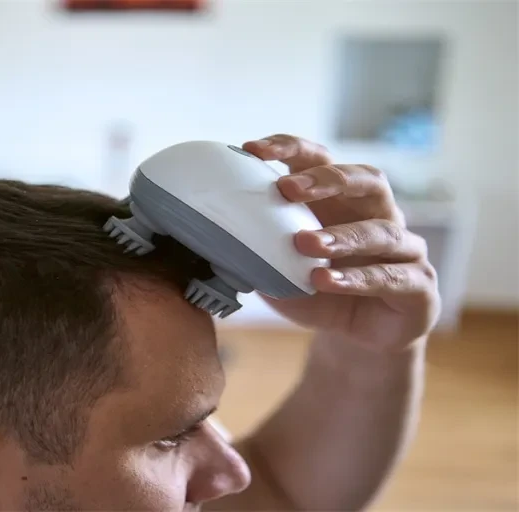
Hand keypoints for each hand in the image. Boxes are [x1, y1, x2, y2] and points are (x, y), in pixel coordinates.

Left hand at [241, 135, 440, 351]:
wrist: (363, 338)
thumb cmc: (318, 291)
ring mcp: (405, 249)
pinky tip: (326, 282)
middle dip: (326, 179)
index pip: (320, 160)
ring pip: (381, 230)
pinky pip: (392, 276)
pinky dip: (357, 279)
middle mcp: (378, 214)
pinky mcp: (419, 286)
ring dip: (341, 235)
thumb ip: (251, 248)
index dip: (290, 149)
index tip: (251, 150)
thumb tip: (200, 236)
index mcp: (342, 200)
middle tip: (286, 189)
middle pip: (365, 178)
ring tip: (304, 244)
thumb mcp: (279, 269)